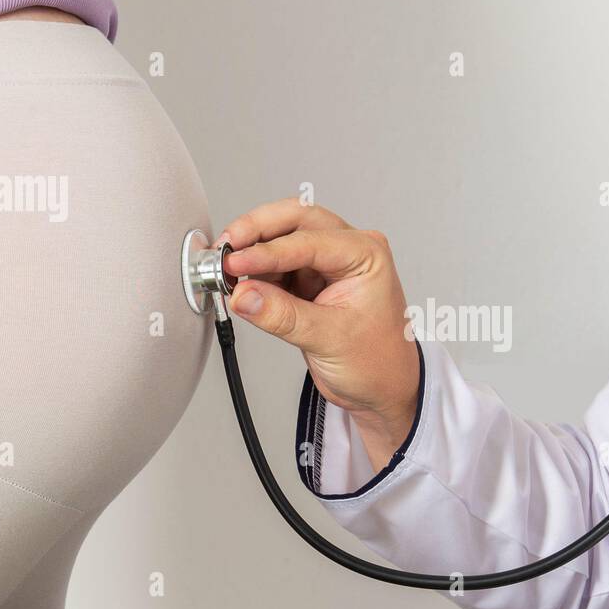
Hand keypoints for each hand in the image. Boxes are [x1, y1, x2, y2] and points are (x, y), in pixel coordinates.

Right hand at [219, 199, 419, 471]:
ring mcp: (329, 262)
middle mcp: (350, 250)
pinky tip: (241, 284)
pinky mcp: (310, 279)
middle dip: (257, 230)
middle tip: (225, 248)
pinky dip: (256, 269)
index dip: (268, 251)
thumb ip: (282, 315)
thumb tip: (243, 294)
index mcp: (367, 255)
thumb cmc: (378, 363)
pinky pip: (277, 264)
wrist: (383, 389)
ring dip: (253, 250)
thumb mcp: (329, 340)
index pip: (310, 241)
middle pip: (296, 219)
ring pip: (283, 236)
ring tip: (227, 272)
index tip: (234, 263)